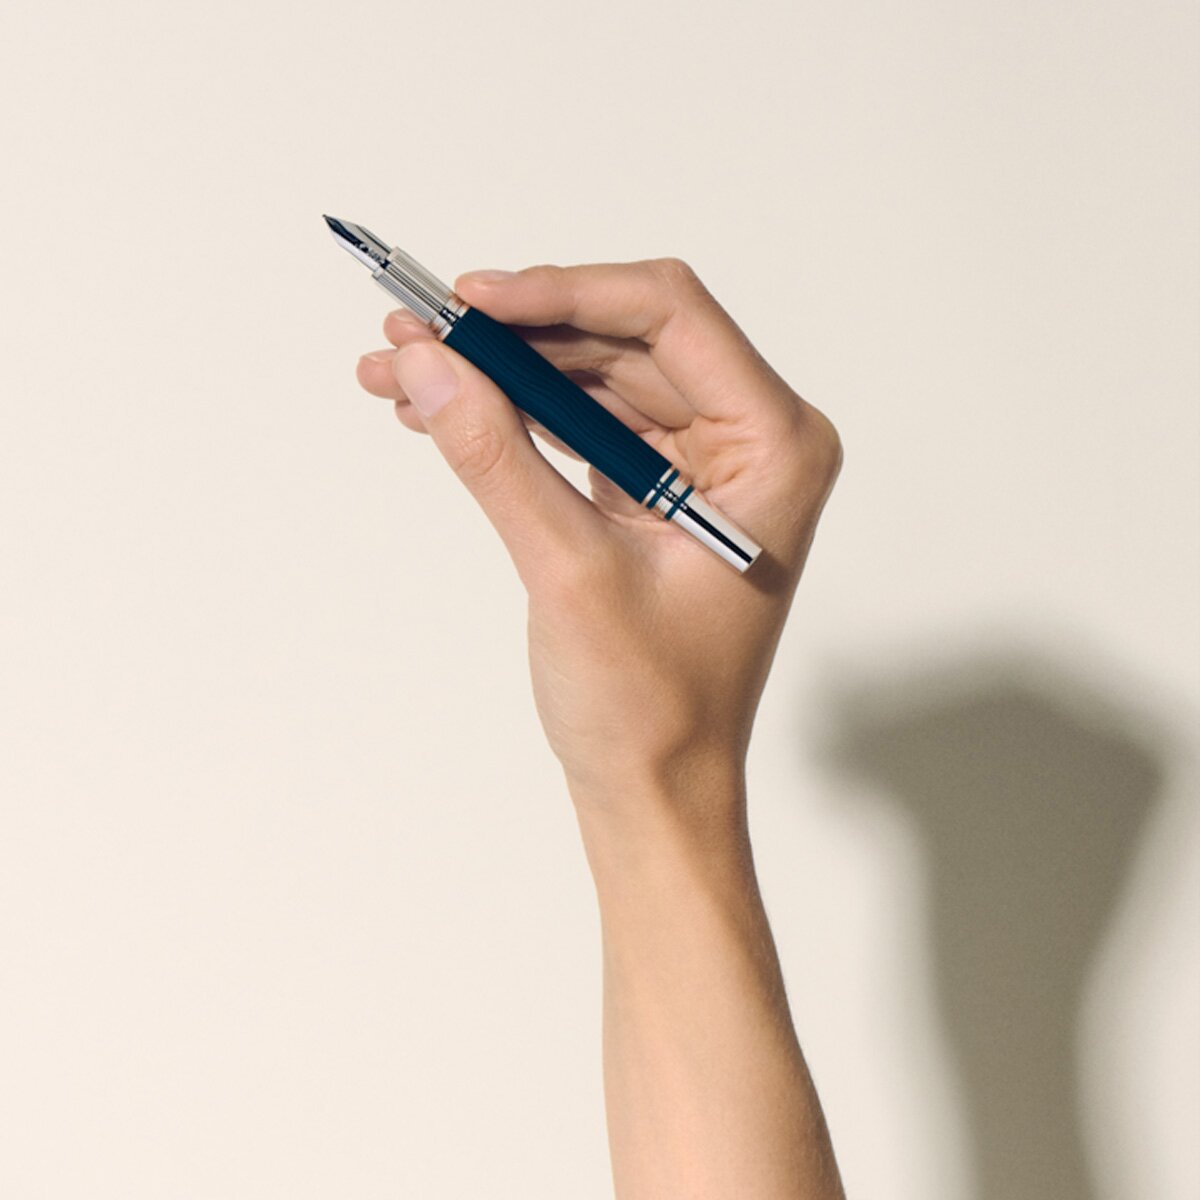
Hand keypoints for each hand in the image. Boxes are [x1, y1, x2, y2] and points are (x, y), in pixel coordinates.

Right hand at [355, 259, 841, 813]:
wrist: (657, 789)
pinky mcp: (655, 493)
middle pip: (624, 339)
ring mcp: (702, 466)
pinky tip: (441, 410)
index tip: (470, 300)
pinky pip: (582, 425)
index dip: (563, 293)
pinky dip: (514, 416)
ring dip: (500, 373)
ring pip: (594, 377)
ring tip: (404, 369)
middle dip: (515, 335)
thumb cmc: (650, 708)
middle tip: (417, 332)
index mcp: (775, 447)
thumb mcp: (569, 573)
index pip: (670, 315)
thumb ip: (496, 459)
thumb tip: (427, 364)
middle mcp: (751, 442)